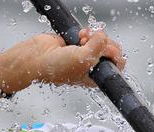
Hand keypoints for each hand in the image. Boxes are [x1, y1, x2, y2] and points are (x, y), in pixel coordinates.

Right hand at [0, 29, 125, 92]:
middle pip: (111, 50)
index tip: (107, 50)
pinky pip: (90, 35)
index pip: (117, 66)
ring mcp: (85, 54)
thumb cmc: (56, 68)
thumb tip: (103, 36)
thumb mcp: (83, 59)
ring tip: (83, 39)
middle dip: (104, 43)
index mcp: (96, 77)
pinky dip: (87, 33)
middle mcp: (92, 66)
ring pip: (101, 41)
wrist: (36, 58)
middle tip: (91, 44)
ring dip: (95, 36)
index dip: (115, 55)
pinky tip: (80, 35)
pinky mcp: (77, 44)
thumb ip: (98, 47)